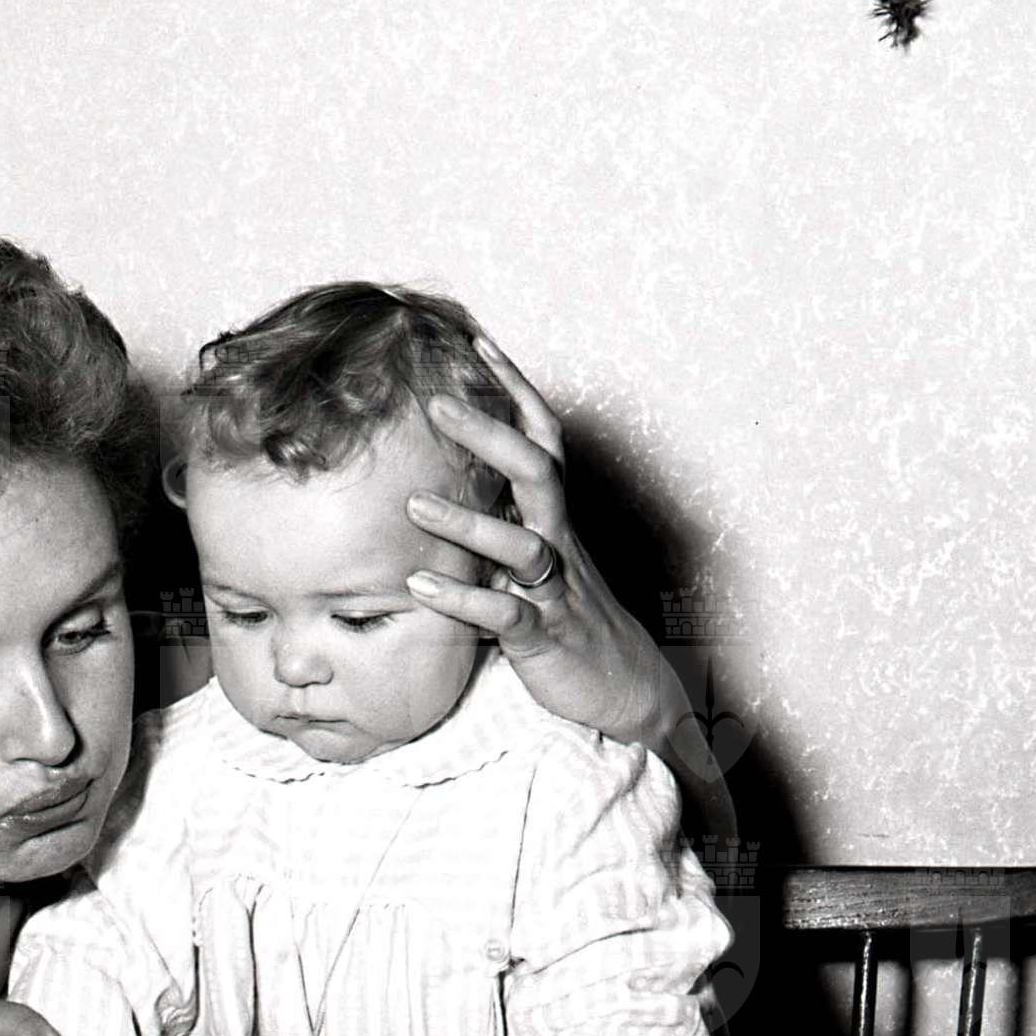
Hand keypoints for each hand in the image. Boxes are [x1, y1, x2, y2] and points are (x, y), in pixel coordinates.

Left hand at [406, 336, 673, 748]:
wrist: (623, 691)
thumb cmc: (567, 618)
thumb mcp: (533, 561)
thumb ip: (499, 521)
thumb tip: (447, 479)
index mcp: (554, 519)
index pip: (541, 439)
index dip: (515, 390)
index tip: (477, 344)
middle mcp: (558, 543)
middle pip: (536, 472)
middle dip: (489, 433)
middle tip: (435, 404)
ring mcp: (554, 590)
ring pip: (522, 544)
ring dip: (467, 522)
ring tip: (413, 503)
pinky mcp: (544, 638)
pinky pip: (506, 615)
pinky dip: (463, 600)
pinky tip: (419, 587)